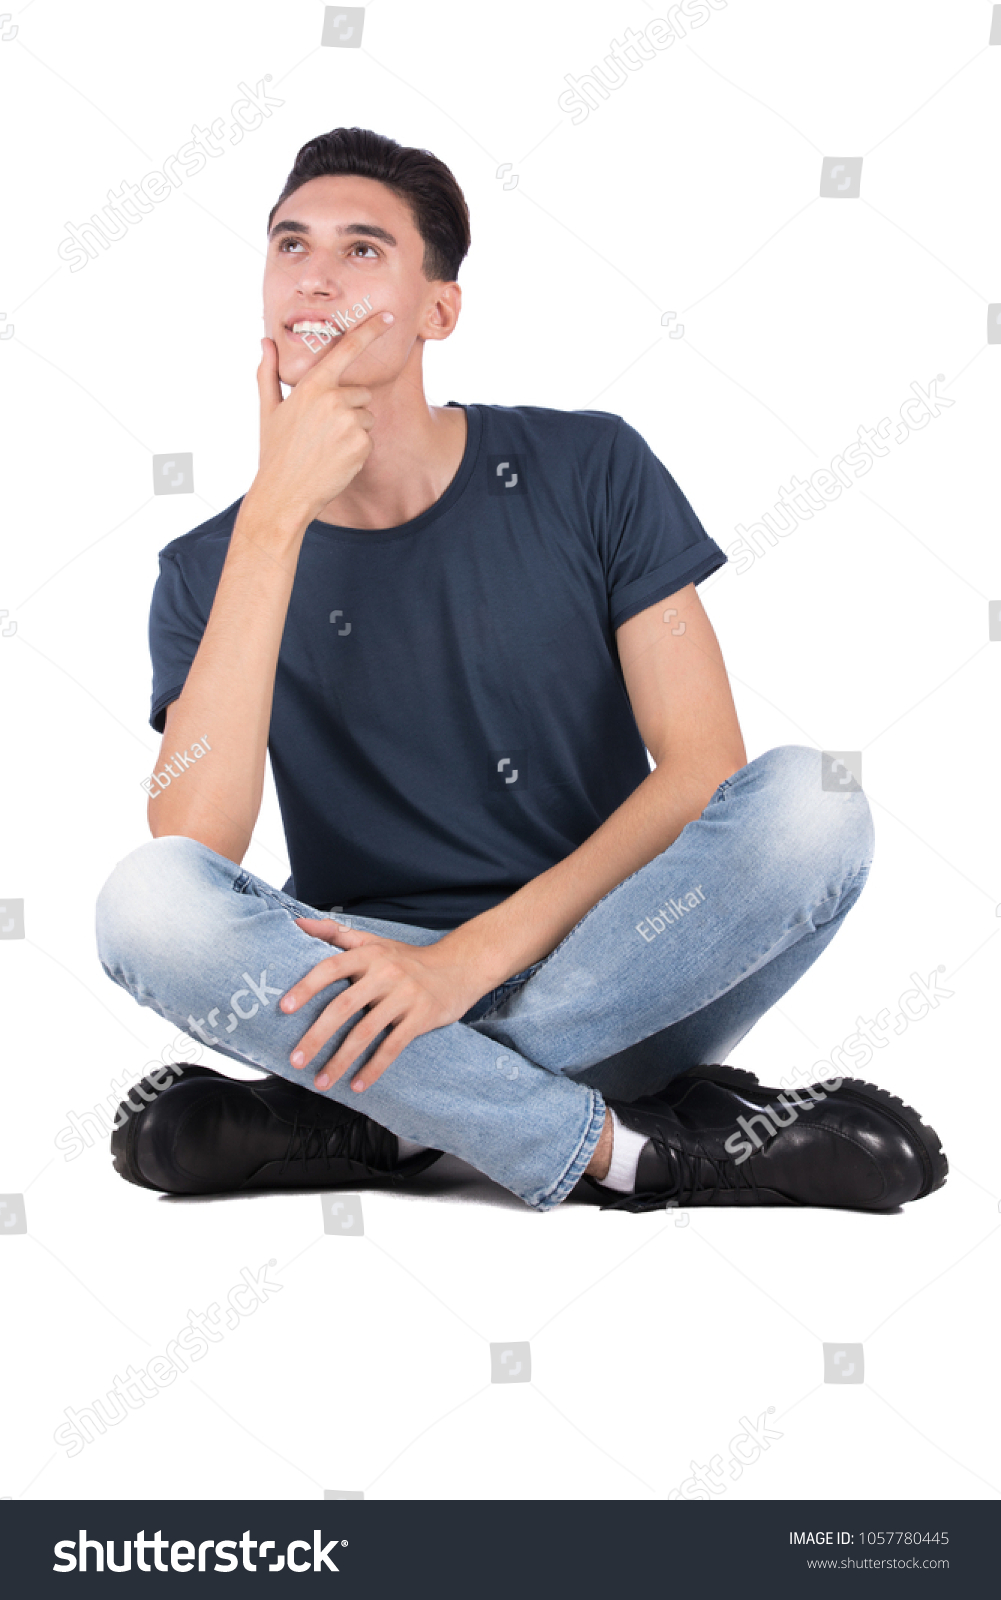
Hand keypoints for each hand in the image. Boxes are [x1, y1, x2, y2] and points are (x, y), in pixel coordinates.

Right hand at [252, 310, 394, 525]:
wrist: (284, 494)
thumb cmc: (274, 452)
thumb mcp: (268, 410)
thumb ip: (268, 372)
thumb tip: (265, 342)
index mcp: (312, 386)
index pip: (346, 349)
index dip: (369, 330)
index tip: (387, 317)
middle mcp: (334, 399)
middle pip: (361, 393)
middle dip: (349, 408)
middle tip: (323, 431)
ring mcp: (350, 423)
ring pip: (366, 417)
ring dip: (353, 430)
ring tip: (327, 447)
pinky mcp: (361, 445)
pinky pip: (368, 439)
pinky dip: (356, 450)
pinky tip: (335, 460)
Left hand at [280, 919, 489, 1092]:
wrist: (460, 966)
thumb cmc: (408, 958)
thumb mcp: (374, 941)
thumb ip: (335, 934)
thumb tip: (297, 922)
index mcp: (370, 954)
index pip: (331, 967)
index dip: (307, 987)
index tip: (284, 1008)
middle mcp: (386, 973)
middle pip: (343, 1006)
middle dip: (317, 1036)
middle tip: (295, 1060)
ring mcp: (405, 997)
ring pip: (366, 1032)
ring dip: (340, 1060)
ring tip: (321, 1081)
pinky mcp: (421, 1018)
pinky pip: (392, 1047)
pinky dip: (373, 1068)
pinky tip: (357, 1085)